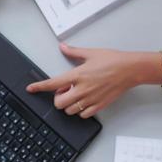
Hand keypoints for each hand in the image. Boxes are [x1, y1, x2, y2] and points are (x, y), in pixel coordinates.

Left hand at [25, 45, 155, 117]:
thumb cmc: (113, 60)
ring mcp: (90, 99)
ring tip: (76, 95)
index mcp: (77, 75)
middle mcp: (82, 89)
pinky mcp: (99, 105)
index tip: (31, 89)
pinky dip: (80, 110)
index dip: (39, 87)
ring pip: (69, 110)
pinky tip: (84, 101)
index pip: (52, 84)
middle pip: (59, 103)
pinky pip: (83, 114)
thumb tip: (63, 46)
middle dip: (58, 98)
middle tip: (64, 90)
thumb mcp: (91, 53)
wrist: (130, 69)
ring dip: (69, 105)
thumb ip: (74, 52)